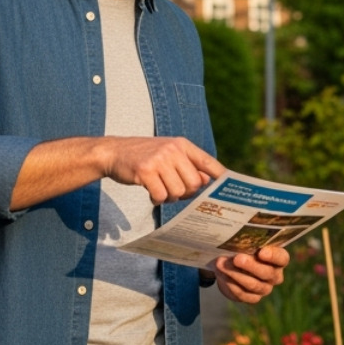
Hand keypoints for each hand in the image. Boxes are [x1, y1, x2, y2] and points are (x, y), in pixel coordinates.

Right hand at [103, 137, 223, 202]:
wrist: (114, 152)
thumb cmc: (144, 156)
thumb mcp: (168, 153)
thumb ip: (188, 165)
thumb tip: (207, 181)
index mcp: (182, 145)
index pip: (207, 161)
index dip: (220, 175)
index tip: (229, 186)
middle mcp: (173, 150)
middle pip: (194, 184)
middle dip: (185, 193)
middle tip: (172, 189)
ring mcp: (159, 160)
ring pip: (178, 192)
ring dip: (169, 197)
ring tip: (159, 189)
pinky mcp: (145, 171)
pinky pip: (161, 196)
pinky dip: (157, 200)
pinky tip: (150, 192)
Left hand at [214, 245, 287, 302]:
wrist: (232, 264)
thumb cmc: (244, 248)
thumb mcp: (247, 242)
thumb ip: (248, 239)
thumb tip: (236, 230)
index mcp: (278, 259)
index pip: (282, 258)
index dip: (273, 256)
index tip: (261, 252)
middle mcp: (274, 275)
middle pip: (267, 273)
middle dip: (250, 265)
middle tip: (236, 258)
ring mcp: (264, 288)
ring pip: (253, 285)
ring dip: (235, 274)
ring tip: (221, 264)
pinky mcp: (252, 298)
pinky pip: (242, 294)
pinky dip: (230, 284)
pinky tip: (221, 274)